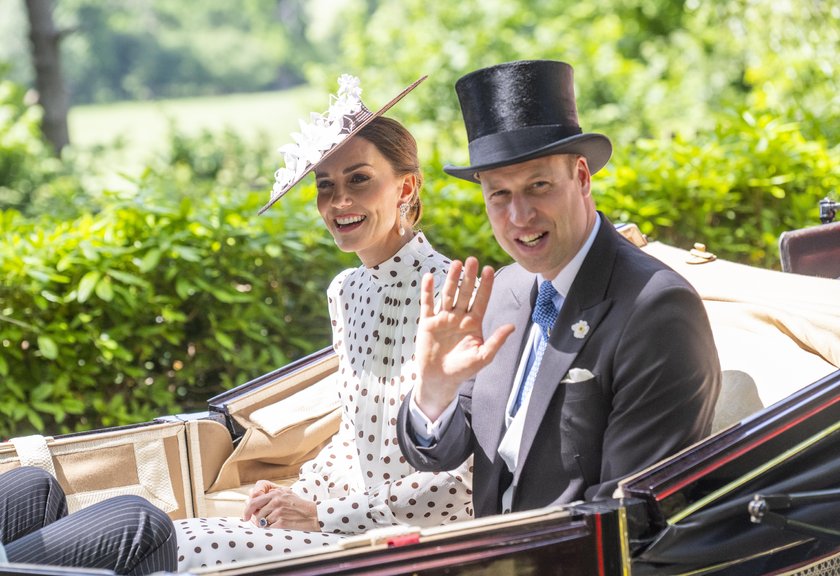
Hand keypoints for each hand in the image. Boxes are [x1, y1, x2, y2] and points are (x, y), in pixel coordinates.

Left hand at [242, 484, 318, 531]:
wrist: (313, 515)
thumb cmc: (299, 505)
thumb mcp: (286, 493)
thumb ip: (271, 493)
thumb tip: (252, 496)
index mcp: (276, 492)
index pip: (254, 498)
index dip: (247, 507)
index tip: (246, 513)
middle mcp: (276, 500)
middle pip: (254, 509)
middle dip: (249, 515)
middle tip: (247, 520)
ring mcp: (278, 511)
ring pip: (260, 520)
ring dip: (263, 523)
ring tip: (274, 522)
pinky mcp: (281, 522)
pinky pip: (268, 528)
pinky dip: (271, 529)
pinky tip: (279, 526)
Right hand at [414, 257, 514, 419]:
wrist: (439, 379)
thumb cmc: (463, 369)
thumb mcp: (482, 357)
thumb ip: (496, 341)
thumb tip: (512, 326)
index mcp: (474, 322)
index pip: (481, 300)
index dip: (485, 285)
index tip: (489, 270)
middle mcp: (459, 316)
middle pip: (465, 292)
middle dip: (469, 277)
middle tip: (472, 260)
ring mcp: (443, 318)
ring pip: (448, 294)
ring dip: (451, 279)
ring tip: (456, 264)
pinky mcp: (428, 322)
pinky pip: (427, 303)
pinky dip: (427, 290)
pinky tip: (429, 277)